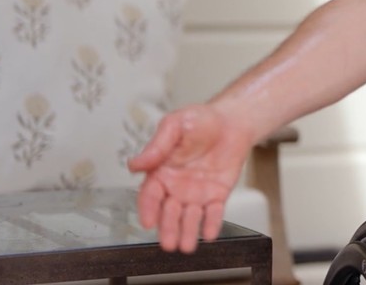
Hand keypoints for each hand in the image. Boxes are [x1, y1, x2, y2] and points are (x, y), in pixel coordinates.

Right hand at [128, 103, 253, 252]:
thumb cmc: (200, 120)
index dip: (148, 209)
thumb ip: (157, 146)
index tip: (148, 222)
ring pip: (189, 216)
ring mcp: (196, 192)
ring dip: (187, 231)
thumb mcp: (174, 126)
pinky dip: (211, 223)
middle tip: (169, 243)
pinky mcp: (217, 193)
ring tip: (186, 246)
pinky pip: (214, 212)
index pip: (150, 195)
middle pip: (168, 212)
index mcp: (160, 171)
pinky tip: (209, 233)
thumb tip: (134, 163)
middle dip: (168, 228)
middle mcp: (176, 186)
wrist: (231, 120)